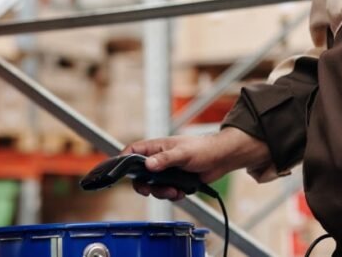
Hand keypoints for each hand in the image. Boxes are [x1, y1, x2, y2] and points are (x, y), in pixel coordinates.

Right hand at [121, 127, 269, 200]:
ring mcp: (166, 170)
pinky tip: (182, 191)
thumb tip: (148, 165)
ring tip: (174, 191)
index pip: (132, 151)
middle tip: (149, 191)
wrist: (221, 159)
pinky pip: (165, 192)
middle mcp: (158, 159)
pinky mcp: (175, 181)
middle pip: (139, 175)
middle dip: (144, 186)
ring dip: (161, 192)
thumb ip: (165, 159)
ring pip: (153, 186)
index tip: (120, 174)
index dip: (123, 161)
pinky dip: (172, 195)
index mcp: (156, 147)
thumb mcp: (183, 153)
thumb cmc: (203, 148)